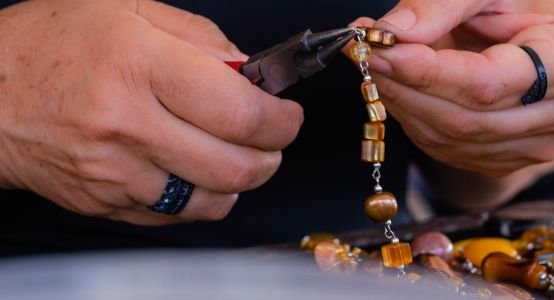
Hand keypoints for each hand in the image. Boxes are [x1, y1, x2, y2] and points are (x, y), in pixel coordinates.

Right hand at [0, 0, 302, 224]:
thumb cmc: (50, 43)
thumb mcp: (125, 7)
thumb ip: (199, 37)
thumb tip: (248, 71)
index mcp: (139, 65)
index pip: (241, 112)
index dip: (281, 120)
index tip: (287, 114)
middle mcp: (128, 124)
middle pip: (237, 166)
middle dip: (272, 156)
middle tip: (272, 139)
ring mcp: (114, 172)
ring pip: (212, 200)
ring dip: (240, 181)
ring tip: (234, 155)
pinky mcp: (104, 202)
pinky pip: (175, 215)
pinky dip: (201, 198)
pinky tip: (194, 171)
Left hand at [352, 0, 553, 177]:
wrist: (541, 43)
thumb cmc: (518, 8)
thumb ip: (442, 4)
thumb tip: (393, 33)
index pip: (489, 83)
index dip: (430, 72)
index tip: (380, 51)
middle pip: (466, 117)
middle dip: (405, 85)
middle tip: (362, 52)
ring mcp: (538, 147)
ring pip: (450, 138)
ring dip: (401, 102)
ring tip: (375, 64)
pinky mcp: (508, 162)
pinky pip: (447, 150)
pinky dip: (413, 119)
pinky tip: (399, 88)